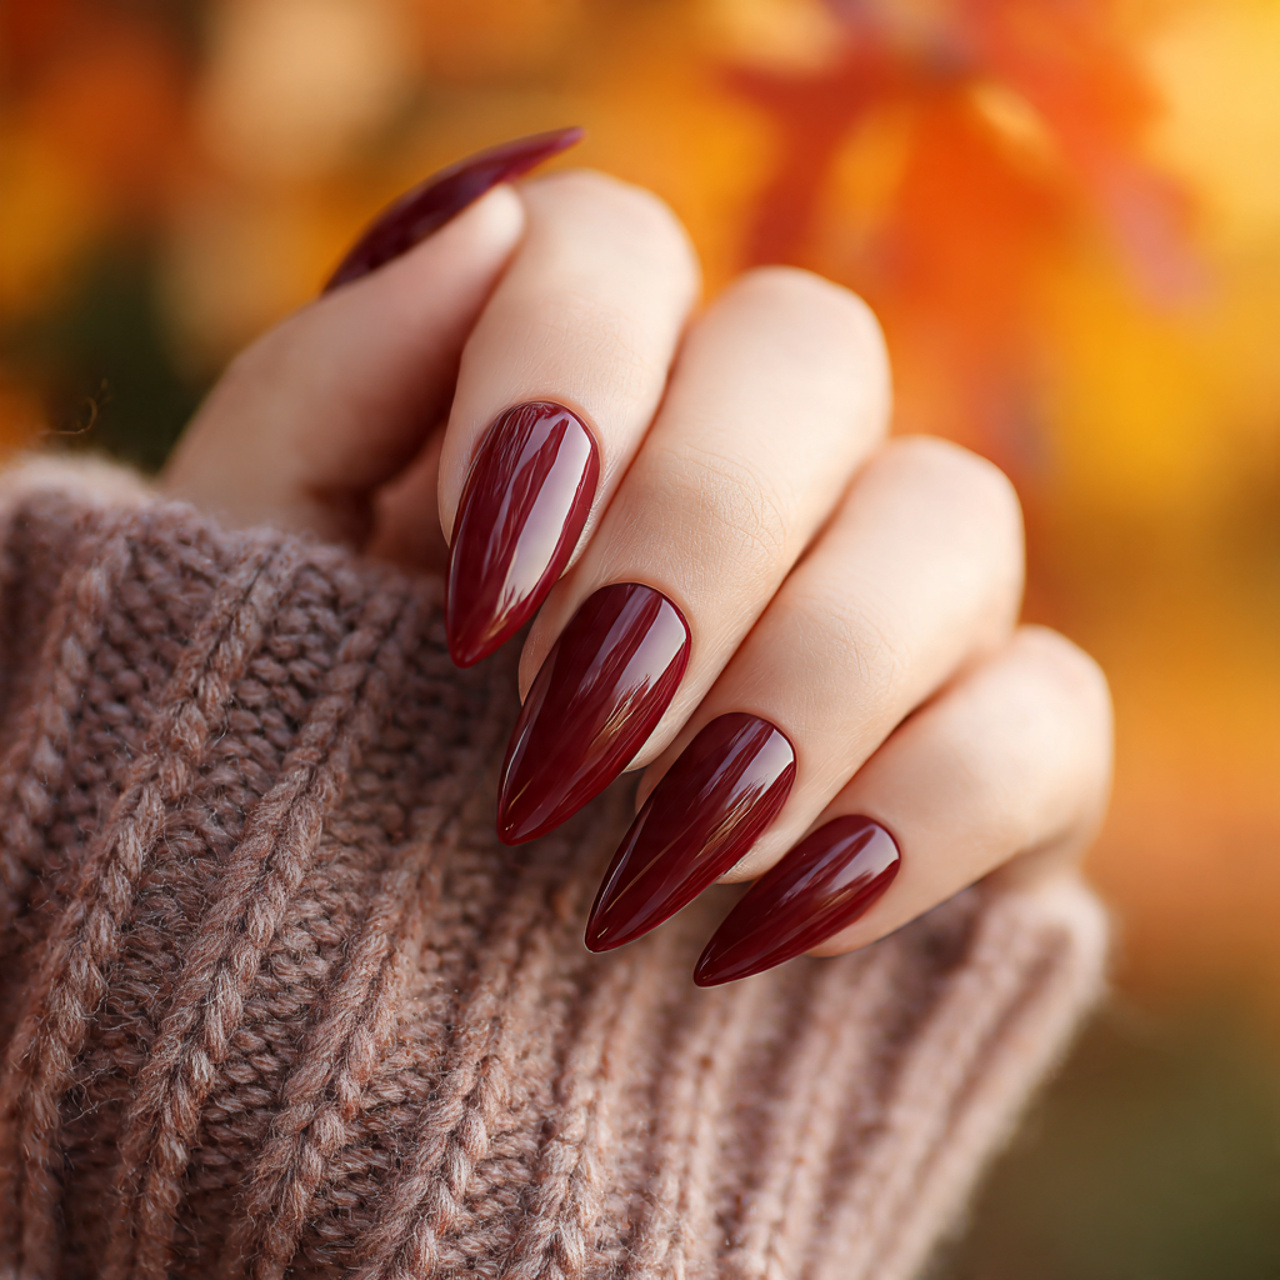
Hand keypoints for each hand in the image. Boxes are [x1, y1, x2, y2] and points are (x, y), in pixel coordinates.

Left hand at [164, 143, 1112, 983]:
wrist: (414, 1056)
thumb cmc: (309, 804)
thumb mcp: (254, 602)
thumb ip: (321, 391)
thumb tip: (489, 215)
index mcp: (569, 404)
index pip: (620, 250)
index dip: (565, 379)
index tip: (478, 599)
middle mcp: (750, 473)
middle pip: (814, 346)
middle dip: (696, 527)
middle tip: (574, 716)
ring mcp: (886, 612)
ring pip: (954, 515)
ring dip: (810, 675)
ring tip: (669, 850)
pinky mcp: (984, 763)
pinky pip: (1048, 713)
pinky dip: (931, 809)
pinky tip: (785, 920)